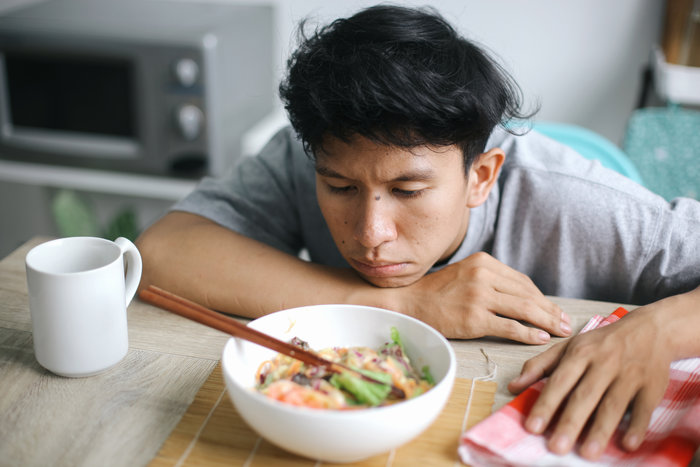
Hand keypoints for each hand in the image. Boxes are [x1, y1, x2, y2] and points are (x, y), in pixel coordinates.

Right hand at [394, 252, 571, 342]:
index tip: (555, 311)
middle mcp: (483, 275)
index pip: (522, 282)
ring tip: (559, 332)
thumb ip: (492, 280)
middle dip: (550, 311)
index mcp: (484, 261)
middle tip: (566, 324)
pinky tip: (539, 338)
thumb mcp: (466, 274)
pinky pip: (509, 326)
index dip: (542, 298)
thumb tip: (525, 298)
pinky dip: (528, 333)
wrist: (409, 302)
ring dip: (546, 322)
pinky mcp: (474, 317)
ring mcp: (479, 296)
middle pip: (528, 295)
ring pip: (523, 309)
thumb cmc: (438, 292)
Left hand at [507, 305, 671, 459]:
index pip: (559, 381)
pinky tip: (626, 444)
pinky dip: (636, 426)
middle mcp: (603, 363)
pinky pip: (643, 408)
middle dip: (570, 422)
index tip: (533, 427)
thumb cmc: (602, 343)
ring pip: (613, 404)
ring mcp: (629, 375)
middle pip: (584, 396)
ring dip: (600, 430)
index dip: (546, 404)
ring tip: (588, 453)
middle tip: (556, 447)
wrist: (650, 329)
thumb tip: (512, 386)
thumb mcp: (568, 347)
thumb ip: (539, 366)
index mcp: (580, 353)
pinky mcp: (652, 387)